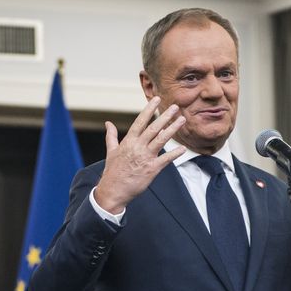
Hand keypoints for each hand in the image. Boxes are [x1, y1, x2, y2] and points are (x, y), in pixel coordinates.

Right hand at [94, 97, 185, 212]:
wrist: (113, 191)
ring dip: (172, 129)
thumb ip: (111, 136)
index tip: (157, 100)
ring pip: (160, 140)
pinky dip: (174, 154)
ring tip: (182, 120)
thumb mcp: (111, 151)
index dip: (149, 110)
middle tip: (175, 107)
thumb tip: (108, 123)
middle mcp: (137, 147)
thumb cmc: (112, 171)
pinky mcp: (151, 169)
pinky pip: (165, 159)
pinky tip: (183, 148)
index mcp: (128, 141)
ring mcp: (145, 158)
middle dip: (165, 116)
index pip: (140, 121)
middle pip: (153, 128)